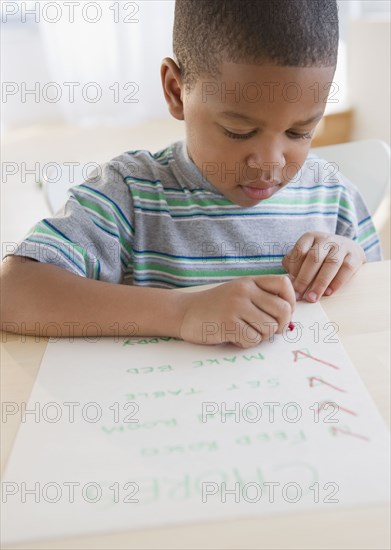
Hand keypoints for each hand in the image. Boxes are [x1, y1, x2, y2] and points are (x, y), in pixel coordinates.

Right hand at [179, 275, 294, 347]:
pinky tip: (234, 337)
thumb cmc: (216, 307)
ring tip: (244, 331)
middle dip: (280, 326)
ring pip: (269, 328)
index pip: (284, 284)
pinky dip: (246, 343)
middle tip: (268, 330)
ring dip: (260, 336)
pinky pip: (253, 340)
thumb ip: (262, 298)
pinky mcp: (228, 324)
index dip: (291, 301)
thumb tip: (290, 317)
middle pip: (283, 311)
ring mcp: (236, 306)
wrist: (184, 312)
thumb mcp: (239, 293)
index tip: (283, 314)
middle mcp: (245, 291)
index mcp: (250, 281)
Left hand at [282, 232, 365, 301]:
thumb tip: (289, 282)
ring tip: (313, 298)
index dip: (294, 270)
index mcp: (310, 237)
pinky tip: (328, 293)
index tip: (290, 287)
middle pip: (313, 257)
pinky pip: (346, 268)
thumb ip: (295, 266)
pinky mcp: (355, 255)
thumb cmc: (321, 257)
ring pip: (330, 263)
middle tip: (299, 296)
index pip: (299, 252)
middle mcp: (326, 239)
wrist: (350, 249)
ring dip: (320, 282)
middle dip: (304, 278)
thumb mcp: (306, 256)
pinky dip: (337, 282)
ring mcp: (342, 246)